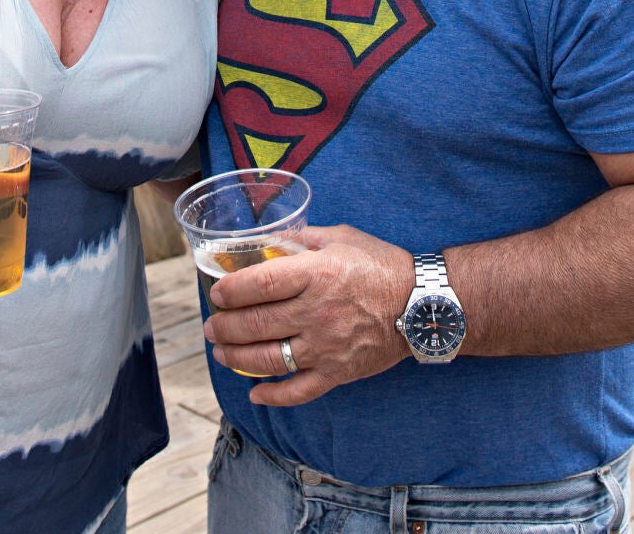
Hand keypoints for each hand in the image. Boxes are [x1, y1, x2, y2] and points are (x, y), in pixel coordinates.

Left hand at [203, 225, 413, 405]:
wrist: (423, 305)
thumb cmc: (381, 265)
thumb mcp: (341, 238)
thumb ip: (302, 238)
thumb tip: (268, 238)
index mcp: (316, 275)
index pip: (260, 284)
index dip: (231, 291)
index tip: (216, 294)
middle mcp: (317, 312)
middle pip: (256, 324)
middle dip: (224, 327)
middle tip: (211, 326)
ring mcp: (326, 347)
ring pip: (269, 359)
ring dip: (236, 358)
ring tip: (221, 352)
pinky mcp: (338, 372)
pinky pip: (299, 391)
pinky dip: (274, 396)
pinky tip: (255, 394)